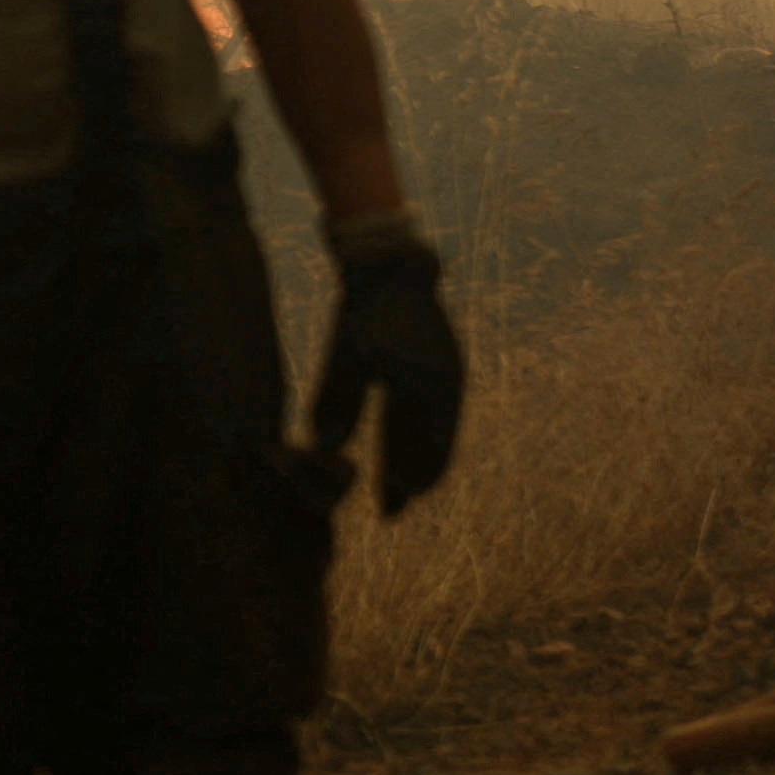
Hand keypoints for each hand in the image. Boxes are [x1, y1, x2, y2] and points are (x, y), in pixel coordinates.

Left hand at [312, 216, 464, 516]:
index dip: (403, 486)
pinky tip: (399, 441)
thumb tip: (323, 448)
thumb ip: (337, 403)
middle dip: (411, 479)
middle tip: (389, 508)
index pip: (424, 456)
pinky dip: (422, 435)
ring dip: (418, 459)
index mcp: (430, 391)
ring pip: (438, 434)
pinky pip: (439, 414)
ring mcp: (451, 375)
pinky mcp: (444, 363)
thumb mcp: (346, 357)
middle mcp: (449, 389)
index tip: (384, 510)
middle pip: (434, 450)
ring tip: (395, 481)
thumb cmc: (364, 311)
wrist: (392, 264)